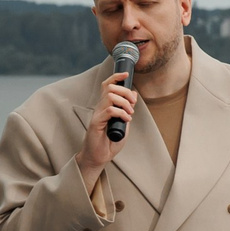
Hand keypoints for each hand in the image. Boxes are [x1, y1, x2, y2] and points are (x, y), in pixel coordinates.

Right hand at [76, 75, 138, 189]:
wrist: (100, 156)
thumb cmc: (110, 141)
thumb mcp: (124, 122)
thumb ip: (127, 109)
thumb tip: (134, 94)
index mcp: (105, 106)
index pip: (107, 85)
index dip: (116, 77)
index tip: (126, 74)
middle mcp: (100, 108)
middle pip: (110, 88)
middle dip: (125, 92)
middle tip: (132, 104)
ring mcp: (97, 114)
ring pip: (110, 97)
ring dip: (124, 103)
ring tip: (129, 114)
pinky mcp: (95, 123)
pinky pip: (109, 111)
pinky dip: (121, 113)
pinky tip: (126, 120)